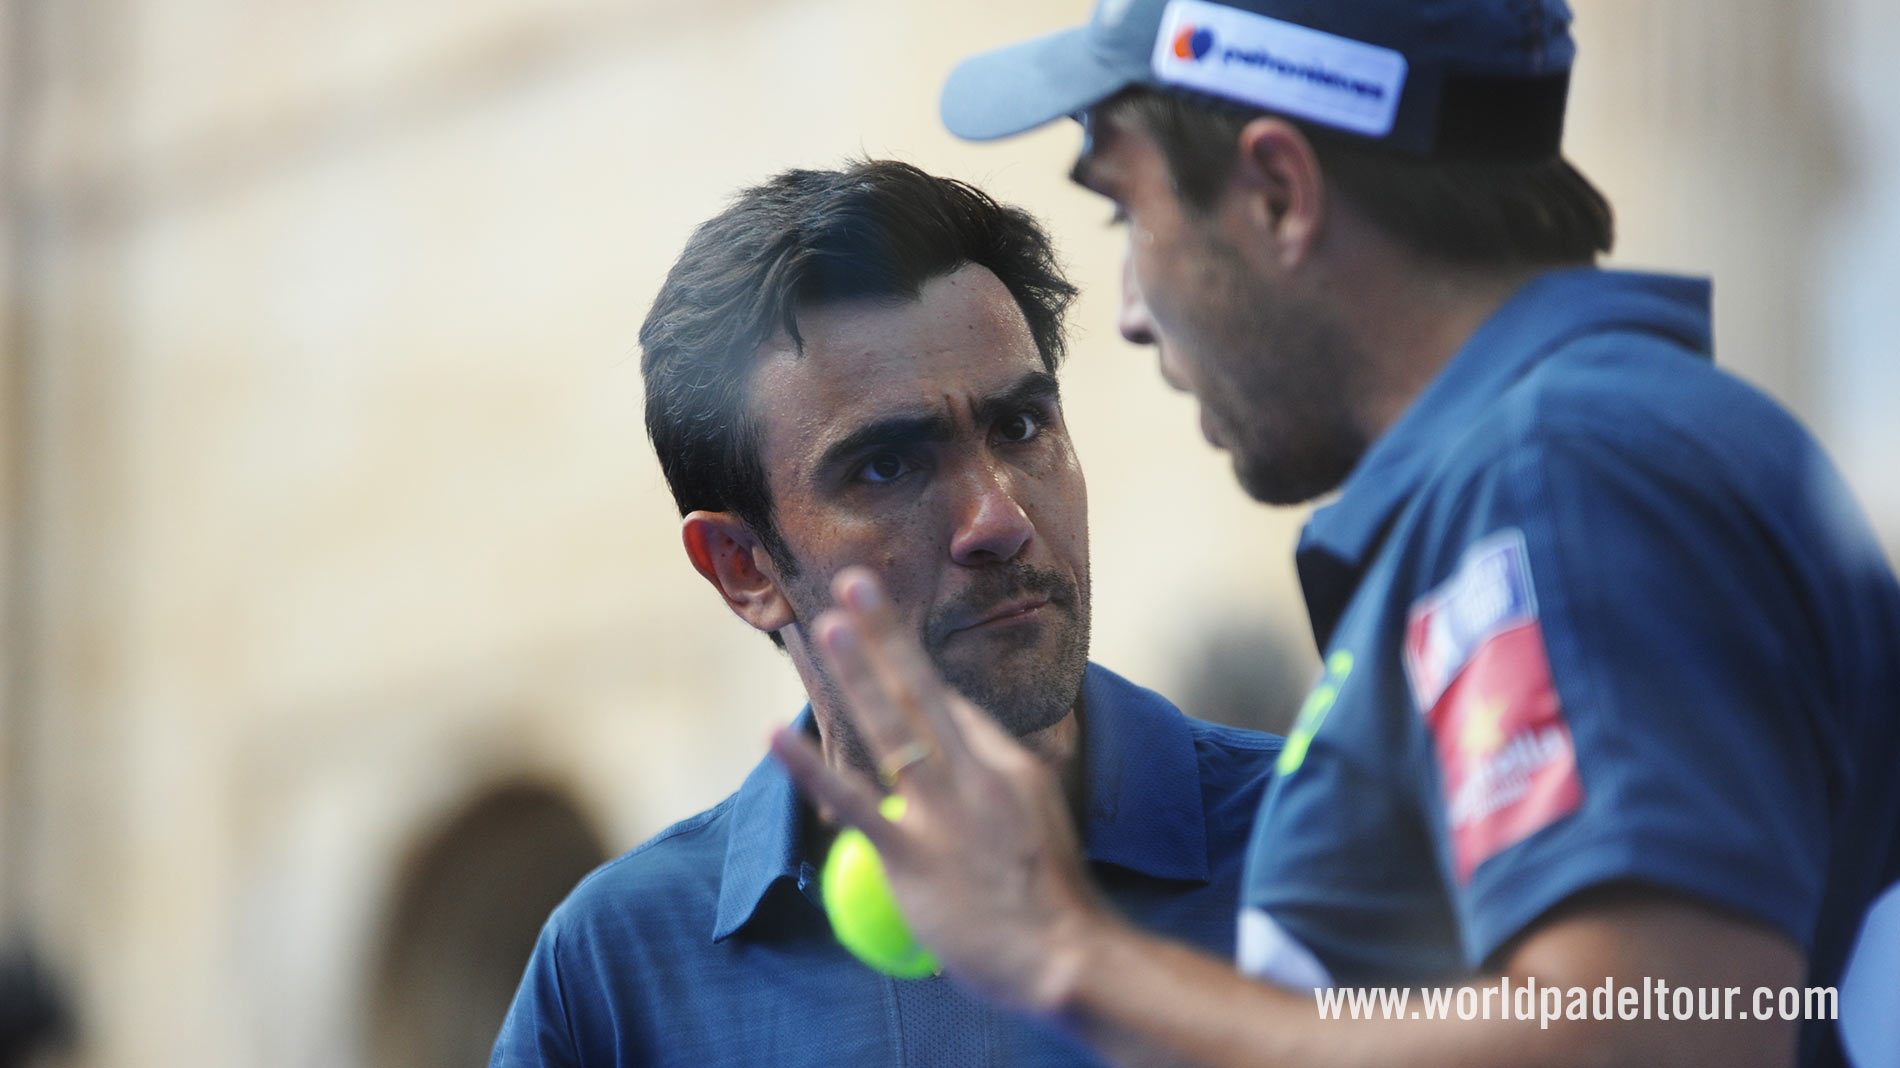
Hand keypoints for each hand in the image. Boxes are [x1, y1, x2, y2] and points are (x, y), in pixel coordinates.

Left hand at [770, 567, 1110, 1013]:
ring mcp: (943, 810)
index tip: (881, 629)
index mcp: (1008, 764)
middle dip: (884, 629)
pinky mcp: (913, 852)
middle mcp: (975, 773)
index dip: (915, 668)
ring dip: (853, 669)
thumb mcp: (1041, 826)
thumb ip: (1007, 792)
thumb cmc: (1055, 905)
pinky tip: (775, 735)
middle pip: (920, 687)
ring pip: (888, 724)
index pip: (954, 708)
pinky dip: (808, 766)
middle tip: (852, 578)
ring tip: (821, 624)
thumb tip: (978, 775)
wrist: (1066, 955)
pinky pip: (852, 800)